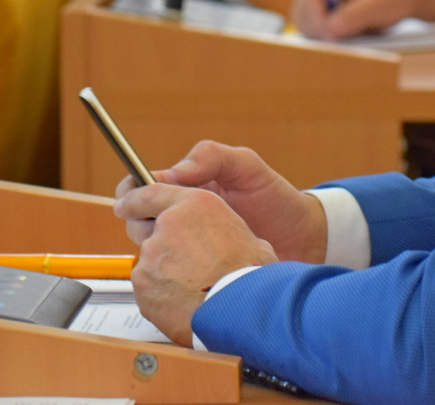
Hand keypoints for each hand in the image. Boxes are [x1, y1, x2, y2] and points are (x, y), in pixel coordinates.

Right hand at [116, 140, 326, 263]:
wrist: (304, 240)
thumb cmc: (278, 202)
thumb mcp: (248, 168)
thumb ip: (214, 157)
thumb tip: (176, 169)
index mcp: (186, 190)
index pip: (140, 189)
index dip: (131, 194)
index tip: (133, 201)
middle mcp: (181, 221)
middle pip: (137, 222)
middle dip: (144, 224)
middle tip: (167, 227)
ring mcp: (188, 250)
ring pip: (149, 251)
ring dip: (158, 251)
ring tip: (189, 249)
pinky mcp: (196, 276)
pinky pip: (167, 278)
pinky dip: (171, 275)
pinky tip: (195, 271)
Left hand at [116, 184, 277, 345]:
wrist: (240, 308)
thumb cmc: (249, 272)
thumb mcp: (246, 235)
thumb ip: (221, 231)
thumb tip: (223, 241)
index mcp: (195, 204)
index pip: (150, 192)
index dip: (134, 198)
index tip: (126, 204)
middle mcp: (168, 225)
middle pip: (147, 229)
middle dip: (157, 243)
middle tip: (177, 259)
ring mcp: (151, 256)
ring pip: (150, 262)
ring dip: (164, 272)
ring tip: (193, 288)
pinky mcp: (142, 286)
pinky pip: (148, 288)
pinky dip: (161, 294)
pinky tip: (185, 302)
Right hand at [290, 0, 434, 39]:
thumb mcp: (379, 5)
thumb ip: (353, 16)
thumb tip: (329, 30)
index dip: (316, 21)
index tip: (330, 38)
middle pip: (302, 8)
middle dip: (314, 28)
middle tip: (333, 43)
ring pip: (307, 17)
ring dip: (319, 32)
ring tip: (344, 38)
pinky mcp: (334, 8)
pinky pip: (321, 23)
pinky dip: (328, 33)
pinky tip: (349, 35)